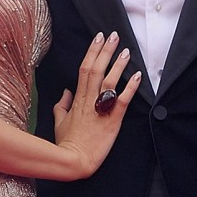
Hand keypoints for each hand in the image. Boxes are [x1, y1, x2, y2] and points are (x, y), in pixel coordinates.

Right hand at [52, 31, 140, 178]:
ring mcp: (101, 110)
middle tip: (114, 35)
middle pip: (96, 69)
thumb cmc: (67, 142)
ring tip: (126, 50)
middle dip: (106, 51)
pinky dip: (130, 87)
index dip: (92, 52)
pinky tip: (137, 75)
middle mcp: (89, 100)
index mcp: (78, 99)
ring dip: (118, 64)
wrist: (74, 161)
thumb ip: (62, 104)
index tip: (98, 38)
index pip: (84, 69)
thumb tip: (65, 92)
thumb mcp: (59, 121)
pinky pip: (122, 100)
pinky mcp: (112, 121)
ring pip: (109, 81)